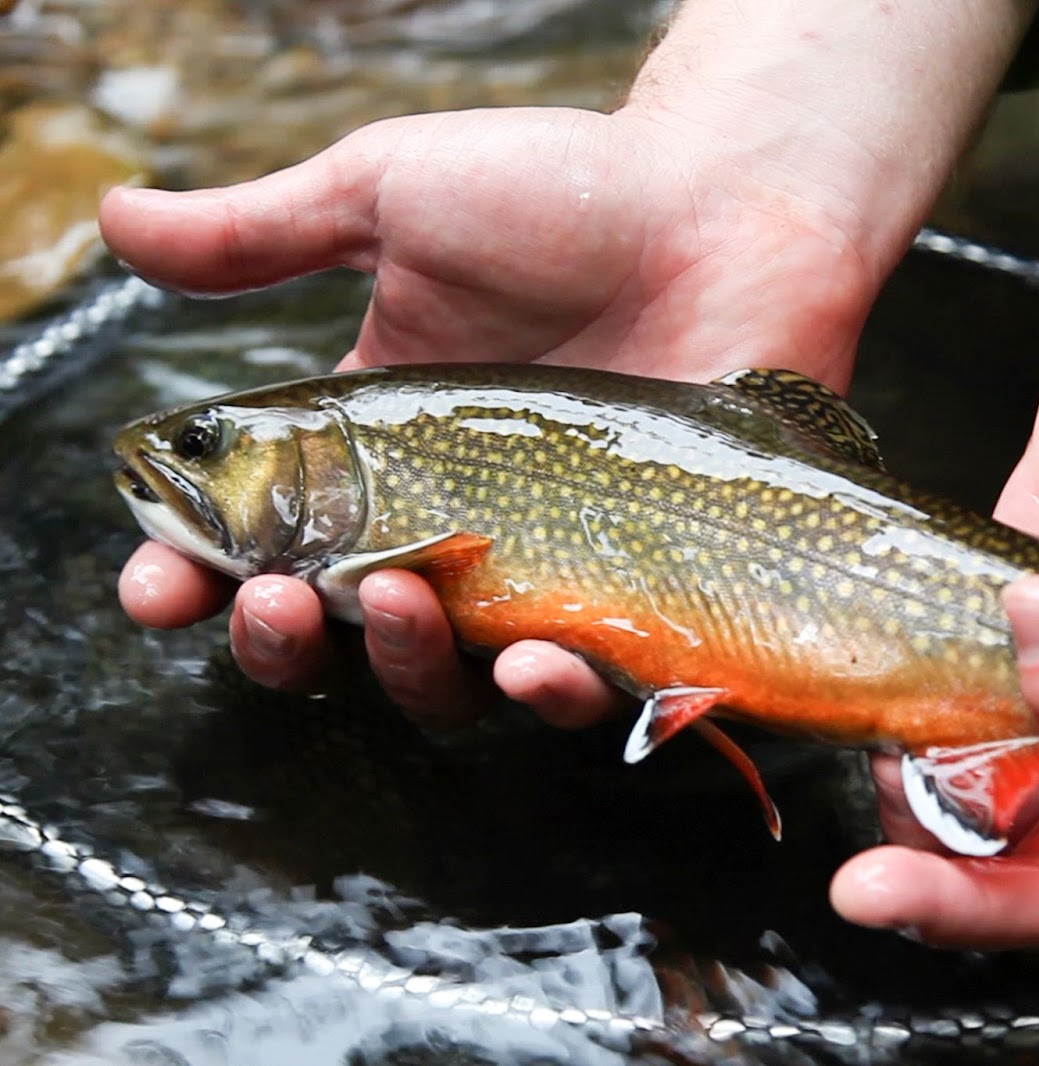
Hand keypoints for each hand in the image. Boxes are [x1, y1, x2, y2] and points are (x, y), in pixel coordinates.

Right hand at [111, 0, 1034, 726]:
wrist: (724, 208)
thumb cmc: (568, 194)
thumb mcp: (394, 198)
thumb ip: (261, 234)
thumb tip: (112, 220)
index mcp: (372, 450)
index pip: (259, 541)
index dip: (195, 579)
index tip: (157, 587)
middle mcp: (448, 524)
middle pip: (338, 639)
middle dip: (284, 645)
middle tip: (278, 603)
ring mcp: (547, 568)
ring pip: (454, 680)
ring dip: (409, 671)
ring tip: (401, 608)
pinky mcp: (643, 596)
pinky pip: (592, 685)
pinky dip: (554, 696)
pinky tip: (537, 663)